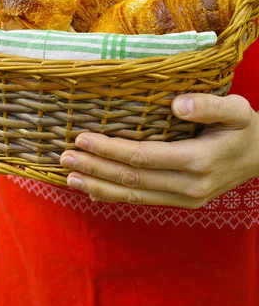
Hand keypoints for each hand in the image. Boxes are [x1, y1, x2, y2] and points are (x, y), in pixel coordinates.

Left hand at [60, 94, 258, 207]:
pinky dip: (115, 195)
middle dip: (95, 168)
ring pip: (134, 195)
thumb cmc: (244, 127)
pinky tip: (93, 188)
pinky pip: (143, 199)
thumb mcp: (235, 109)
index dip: (109, 149)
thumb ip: (207, 105)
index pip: (142, 157)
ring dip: (98, 185)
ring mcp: (185, 197)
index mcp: (197, 160)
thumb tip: (176, 104)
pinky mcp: (183, 200)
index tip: (82, 136)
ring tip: (69, 175)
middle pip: (132, 179)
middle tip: (64, 156)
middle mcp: (188, 185)